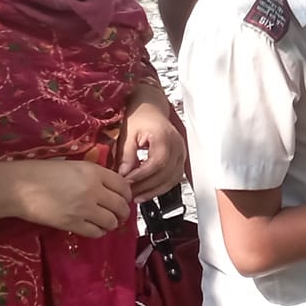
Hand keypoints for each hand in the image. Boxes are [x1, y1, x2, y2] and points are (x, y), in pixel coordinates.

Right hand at [15, 159, 133, 237]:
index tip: (124, 199)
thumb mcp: (73, 166)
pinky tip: (95, 229)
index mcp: (94, 172)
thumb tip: (109, 187)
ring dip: (112, 224)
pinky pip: (95, 232)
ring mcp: (84, 208)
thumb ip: (93, 175)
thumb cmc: (41, 173)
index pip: (123, 186)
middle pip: (121, 205)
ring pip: (111, 221)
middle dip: (123, 212)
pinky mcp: (72, 223)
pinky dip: (99, 232)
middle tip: (120, 215)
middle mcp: (93, 190)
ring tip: (108, 223)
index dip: (127, 194)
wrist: (19, 187)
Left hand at [119, 85, 186, 201]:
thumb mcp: (129, 134)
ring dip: (155, 190)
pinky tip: (148, 191)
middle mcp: (177, 146)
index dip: (142, 176)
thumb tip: (124, 174)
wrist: (151, 108)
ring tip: (138, 197)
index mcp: (164, 137)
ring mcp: (181, 153)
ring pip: (173, 179)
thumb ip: (127, 155)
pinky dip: (162, 187)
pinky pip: (174, 178)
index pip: (157, 163)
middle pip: (166, 173)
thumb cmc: (139, 117)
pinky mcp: (180, 159)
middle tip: (130, 193)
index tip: (127, 182)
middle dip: (147, 186)